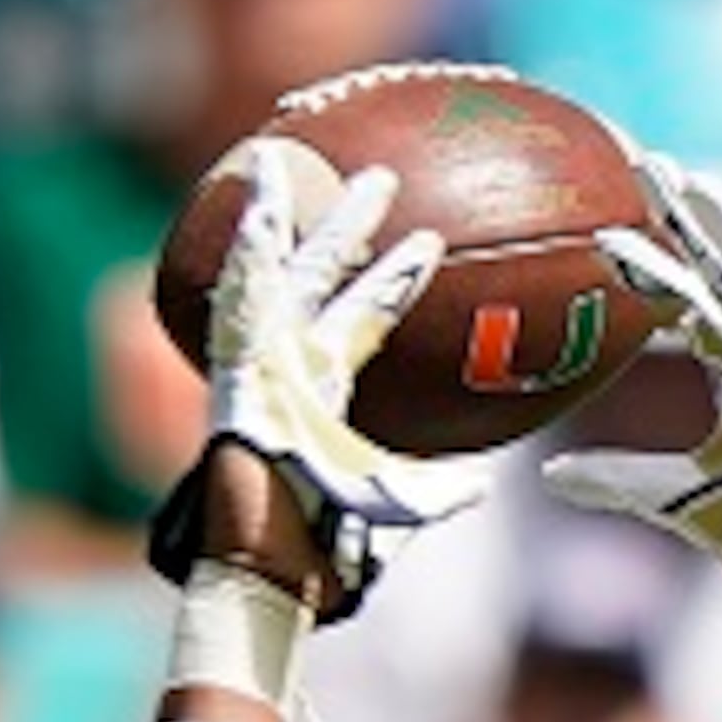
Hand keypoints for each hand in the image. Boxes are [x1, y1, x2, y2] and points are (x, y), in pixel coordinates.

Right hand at [166, 136, 468, 568]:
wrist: (274, 564)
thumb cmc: (329, 548)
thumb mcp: (401, 508)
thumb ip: (441, 493)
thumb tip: (487, 484)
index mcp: (326, 392)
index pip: (364, 319)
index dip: (392, 281)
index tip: (425, 243)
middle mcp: (290, 368)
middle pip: (321, 279)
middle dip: (349, 226)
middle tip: (380, 177)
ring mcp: (259, 366)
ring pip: (277, 274)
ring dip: (286, 214)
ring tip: (288, 157)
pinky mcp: (234, 372)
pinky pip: (241, 296)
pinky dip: (248, 248)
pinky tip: (255, 201)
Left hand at [553, 160, 721, 600]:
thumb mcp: (675, 497)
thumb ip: (616, 479)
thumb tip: (546, 476)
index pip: (679, 309)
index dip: (644, 276)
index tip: (602, 244)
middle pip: (705, 268)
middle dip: (670, 222)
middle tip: (630, 173)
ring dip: (698, 213)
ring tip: (661, 172)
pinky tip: (705, 200)